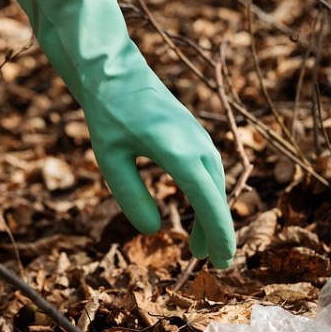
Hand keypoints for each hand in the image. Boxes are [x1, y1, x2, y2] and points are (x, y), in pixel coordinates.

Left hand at [4, 0, 235, 266]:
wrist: (113, 67)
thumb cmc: (108, 112)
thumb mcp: (111, 160)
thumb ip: (132, 197)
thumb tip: (155, 231)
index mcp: (179, 152)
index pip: (209, 203)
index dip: (218, 236)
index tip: (223, 263)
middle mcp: (196, 144)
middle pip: (215, 197)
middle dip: (215, 232)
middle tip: (211, 264)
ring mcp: (197, 136)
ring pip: (213, 184)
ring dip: (209, 215)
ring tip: (198, 246)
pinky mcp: (192, 133)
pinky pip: (207, 171)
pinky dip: (205, 195)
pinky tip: (195, 208)